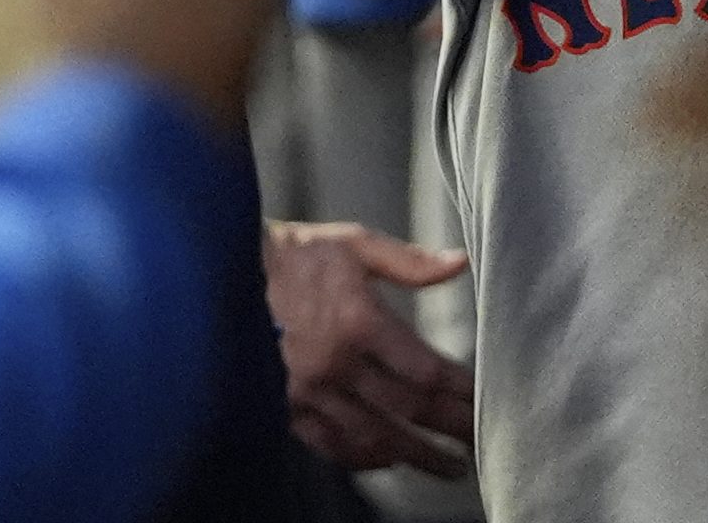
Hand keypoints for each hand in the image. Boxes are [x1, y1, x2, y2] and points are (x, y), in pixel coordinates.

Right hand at [265, 219, 474, 476]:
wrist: (222, 272)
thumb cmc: (294, 254)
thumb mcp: (353, 243)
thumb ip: (409, 260)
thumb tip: (459, 262)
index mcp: (358, 322)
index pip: (425, 371)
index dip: (461, 391)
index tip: (485, 401)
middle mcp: (335, 365)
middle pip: (408, 411)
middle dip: (449, 430)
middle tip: (479, 444)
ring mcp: (308, 392)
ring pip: (374, 437)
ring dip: (415, 455)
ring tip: (447, 466)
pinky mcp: (286, 406)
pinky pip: (331, 445)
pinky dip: (363, 458)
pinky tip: (389, 459)